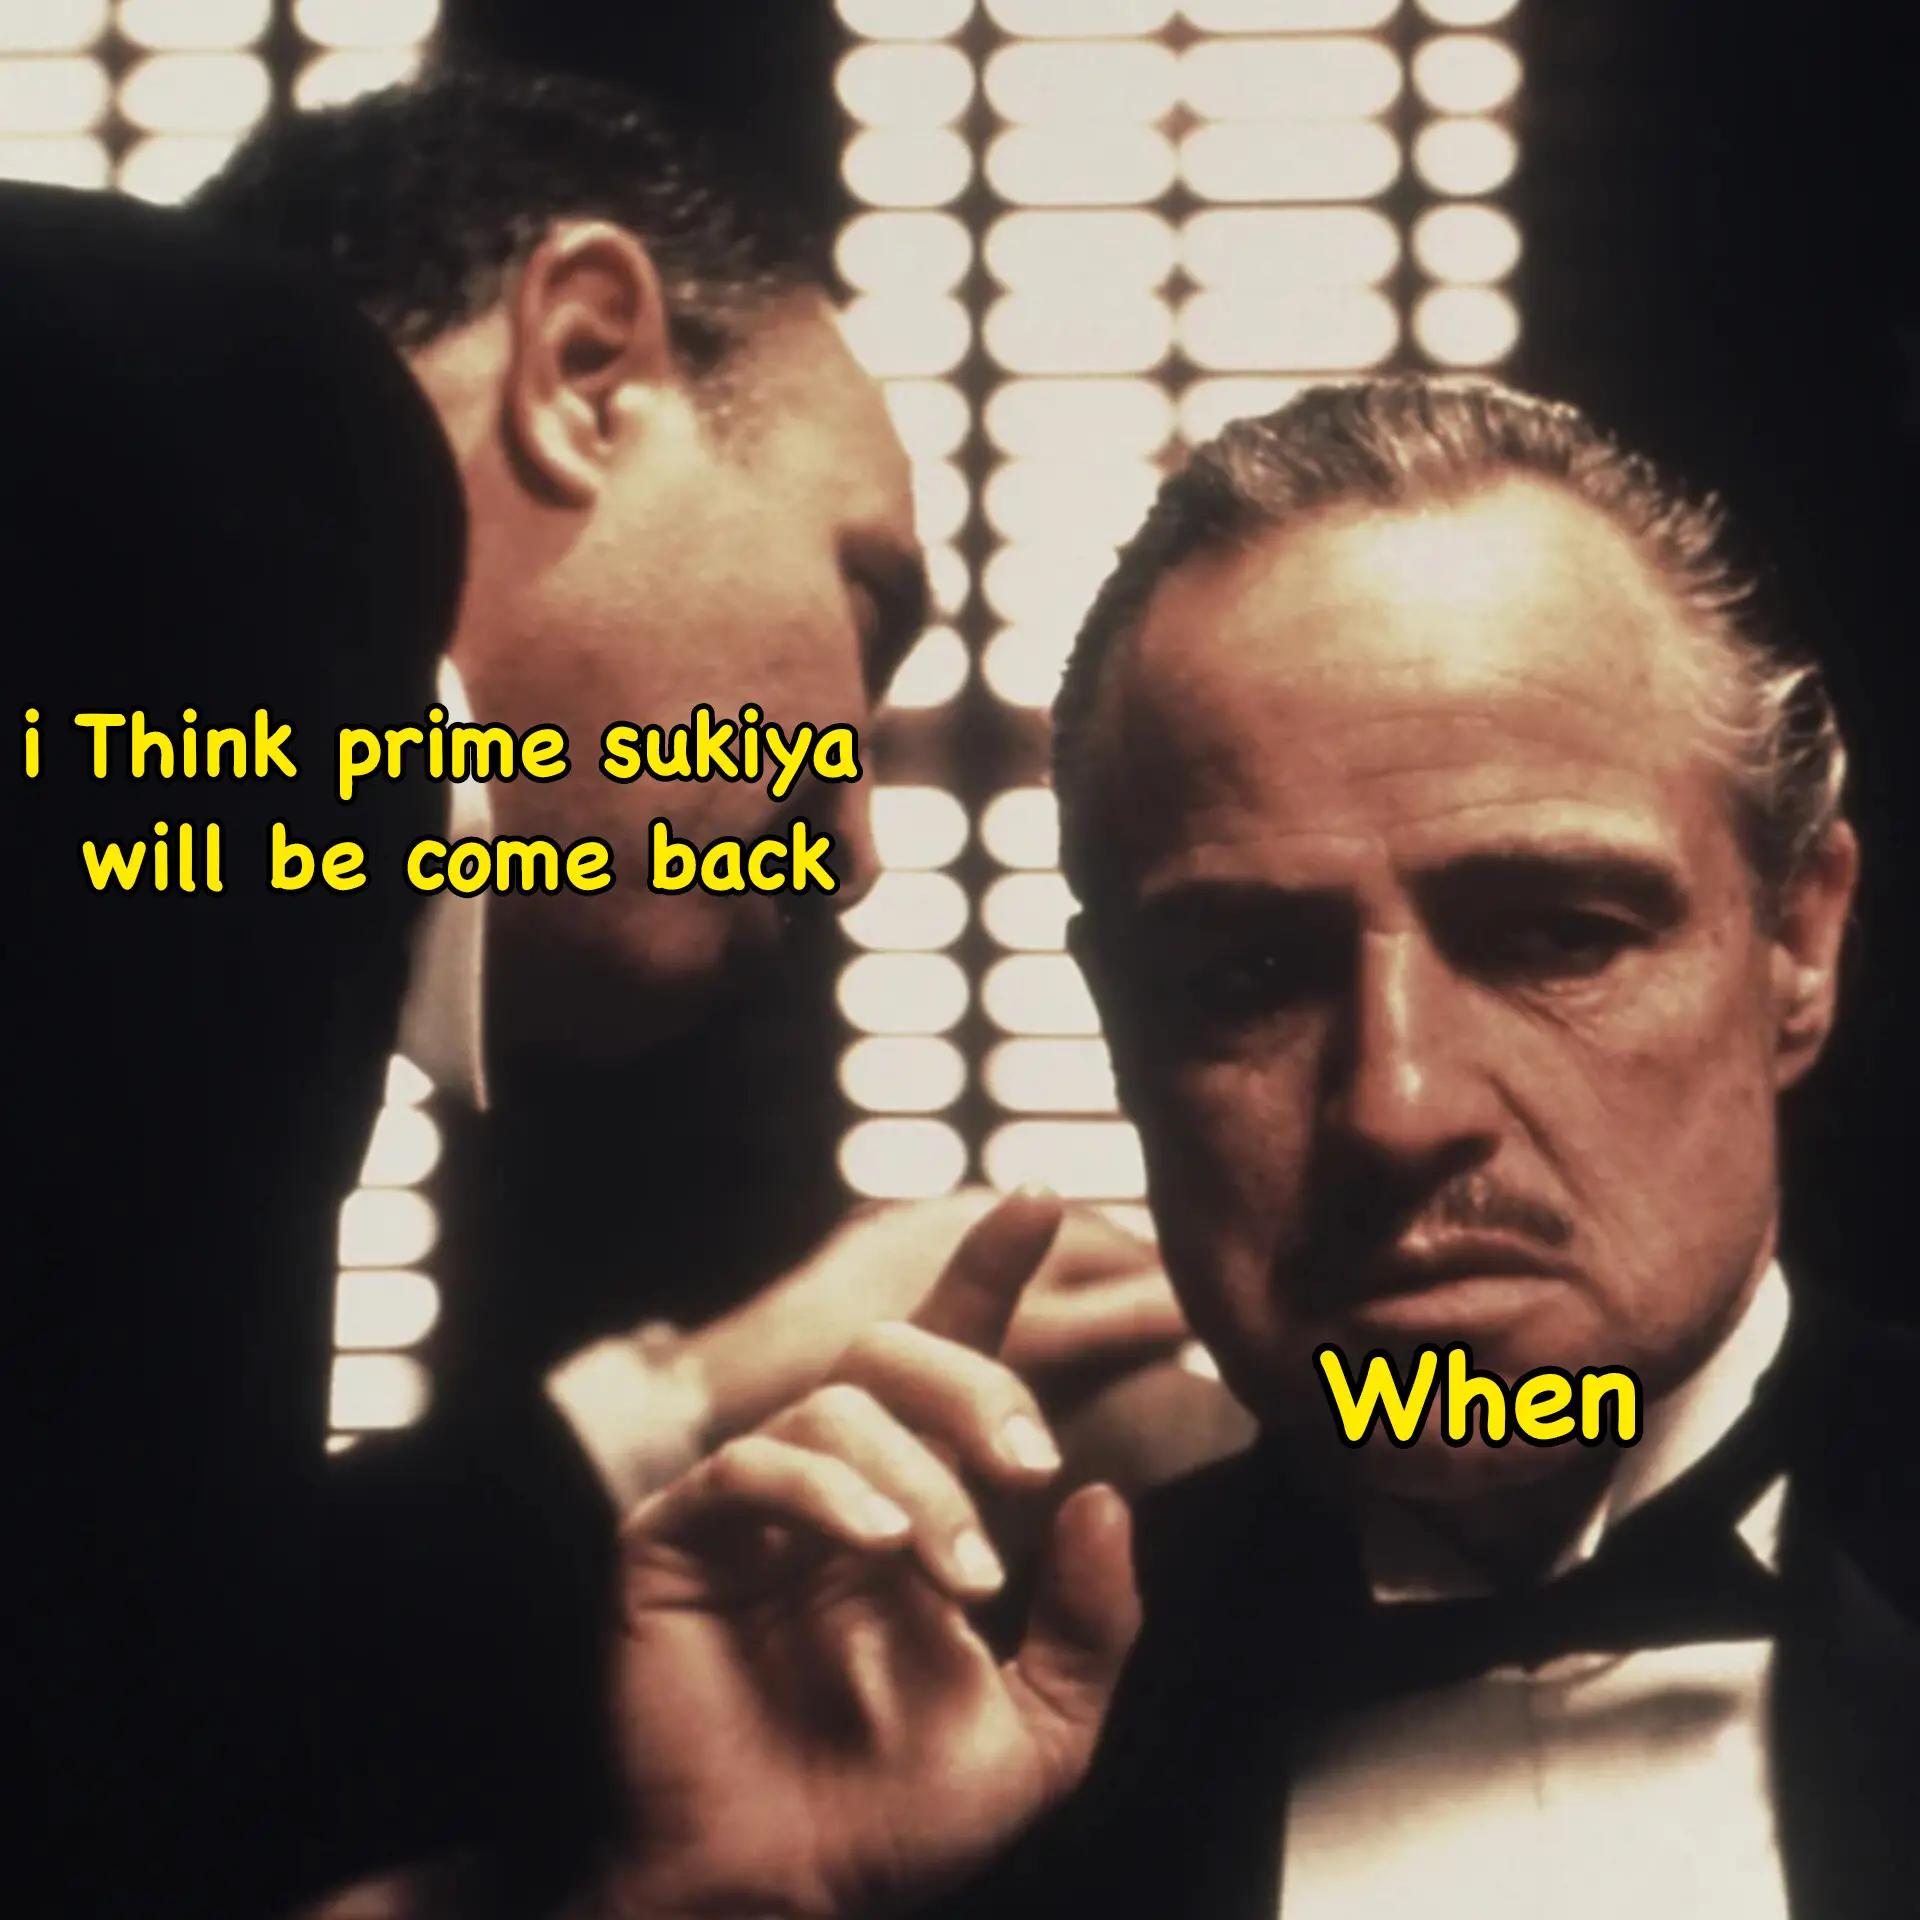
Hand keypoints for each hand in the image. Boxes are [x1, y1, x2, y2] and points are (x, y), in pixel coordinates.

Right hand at [596, 1193, 1141, 1919]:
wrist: (780, 1901)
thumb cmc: (891, 1824)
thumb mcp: (1039, 1733)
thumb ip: (1093, 1625)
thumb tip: (1111, 1500)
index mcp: (913, 1506)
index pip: (950, 1361)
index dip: (990, 1274)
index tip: (1044, 1198)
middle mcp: (833, 1487)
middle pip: (891, 1351)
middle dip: (973, 1382)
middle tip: (1030, 1461)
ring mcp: (752, 1510)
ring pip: (832, 1406)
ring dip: (916, 1472)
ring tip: (959, 1568)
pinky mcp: (678, 1541)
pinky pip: (749, 1467)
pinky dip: (823, 1489)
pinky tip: (876, 1543)